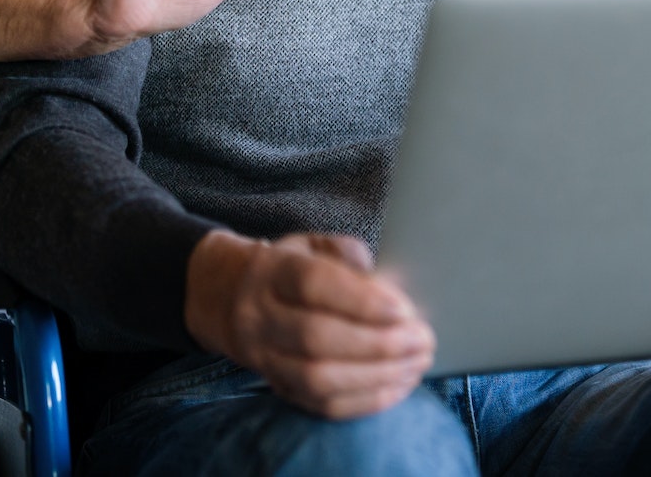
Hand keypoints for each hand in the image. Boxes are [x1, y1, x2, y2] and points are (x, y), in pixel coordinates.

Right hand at [184, 230, 433, 418]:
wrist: (227, 298)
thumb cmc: (287, 267)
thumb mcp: (311, 244)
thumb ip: (348, 255)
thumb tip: (389, 284)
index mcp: (271, 272)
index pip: (312, 284)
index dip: (361, 299)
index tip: (405, 308)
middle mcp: (260, 317)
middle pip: (316, 338)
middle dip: (379, 343)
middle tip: (423, 338)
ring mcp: (265, 359)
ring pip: (318, 379)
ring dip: (377, 376)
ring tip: (417, 362)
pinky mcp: (278, 388)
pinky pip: (322, 405)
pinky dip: (366, 400)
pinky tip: (399, 384)